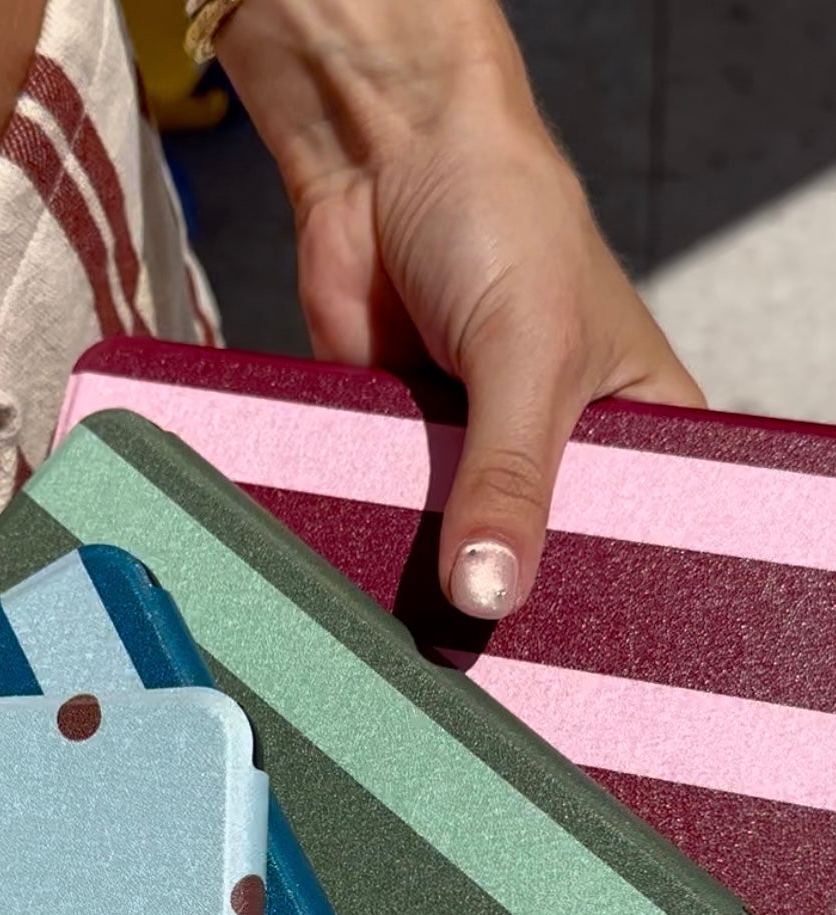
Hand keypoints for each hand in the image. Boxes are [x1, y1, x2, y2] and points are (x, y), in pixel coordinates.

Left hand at [217, 0, 703, 616]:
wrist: (384, 156)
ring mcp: (472, 454)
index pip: (638, 540)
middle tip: (485, 671)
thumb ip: (510, 476)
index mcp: (634, 427)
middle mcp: (556, 450)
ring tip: (418, 646)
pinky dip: (372, 540)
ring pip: (455, 548)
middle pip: (538, 557)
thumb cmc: (501, 218)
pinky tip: (362, 586)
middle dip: (509, 600)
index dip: (610, 598)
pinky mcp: (398, 449)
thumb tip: (489, 591)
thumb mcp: (527, 352)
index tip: (575, 664)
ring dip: (432, 581)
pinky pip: (386, 517)